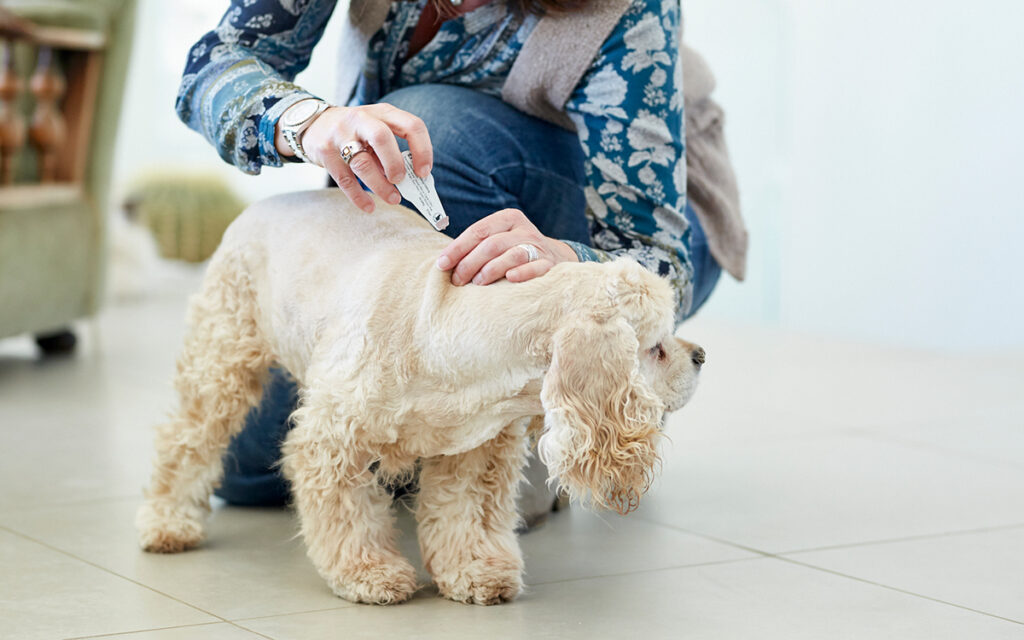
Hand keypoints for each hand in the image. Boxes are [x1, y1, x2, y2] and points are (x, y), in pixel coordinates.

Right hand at [276, 103, 432, 212]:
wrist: (313, 123)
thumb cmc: (355, 132)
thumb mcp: (376, 130)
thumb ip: (392, 151)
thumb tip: (412, 182)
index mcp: (382, 113)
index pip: (411, 125)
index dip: (422, 150)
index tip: (424, 172)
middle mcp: (361, 119)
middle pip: (382, 138)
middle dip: (395, 164)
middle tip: (401, 181)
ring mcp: (340, 134)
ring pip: (362, 163)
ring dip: (380, 186)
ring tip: (392, 198)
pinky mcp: (324, 152)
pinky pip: (344, 179)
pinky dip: (359, 196)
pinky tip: (369, 207)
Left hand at [437, 209, 578, 285]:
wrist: (556, 259)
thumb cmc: (515, 252)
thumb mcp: (498, 241)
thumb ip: (476, 246)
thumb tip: (443, 262)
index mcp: (508, 218)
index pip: (478, 231)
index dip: (458, 248)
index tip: (442, 264)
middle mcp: (523, 230)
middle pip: (492, 244)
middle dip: (470, 263)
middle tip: (457, 281)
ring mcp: (538, 246)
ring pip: (512, 254)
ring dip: (491, 270)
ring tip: (477, 283)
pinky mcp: (550, 264)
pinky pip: (536, 267)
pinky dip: (523, 273)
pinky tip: (510, 279)